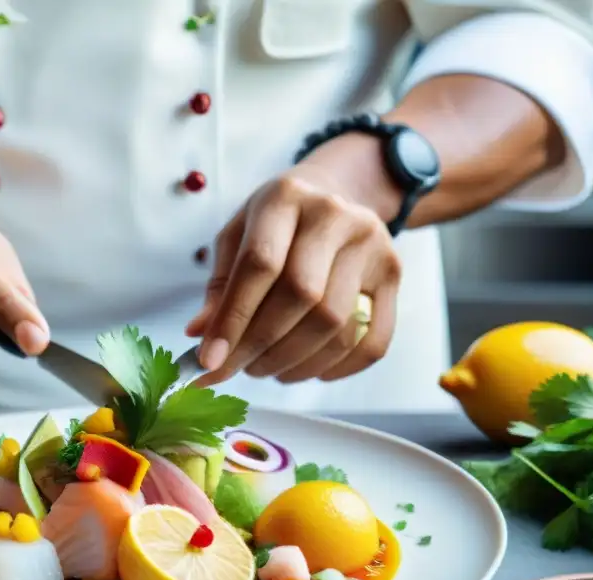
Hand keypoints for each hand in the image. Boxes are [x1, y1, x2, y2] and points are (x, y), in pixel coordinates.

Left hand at [187, 159, 401, 387]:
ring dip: (294, 362)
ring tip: (267, 368)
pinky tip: (308, 371)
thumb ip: (220, 287)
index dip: (233, 320)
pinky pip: (372, 341)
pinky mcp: (392, 274)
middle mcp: (334, 216)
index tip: (209, 361)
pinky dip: (338, 369)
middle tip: (239, 369)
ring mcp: (371, 244)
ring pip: (335, 324)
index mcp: (284, 199)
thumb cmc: (275, 225)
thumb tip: (200, 337)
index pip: (259, 265)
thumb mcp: (237, 238)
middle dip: (262, 347)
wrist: (332, 196)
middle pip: (302, 297)